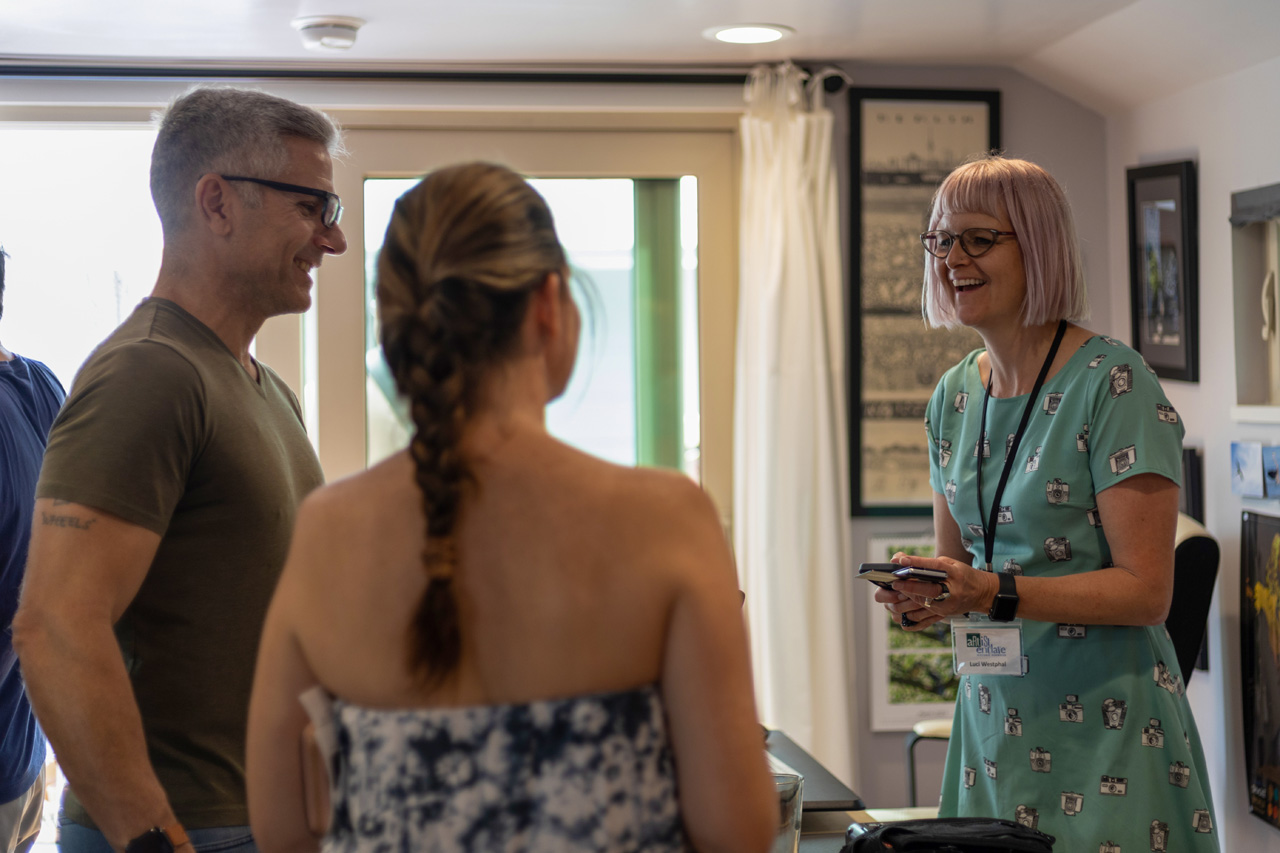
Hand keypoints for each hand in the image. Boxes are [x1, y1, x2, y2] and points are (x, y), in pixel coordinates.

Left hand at [874, 552, 996, 630]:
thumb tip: (903, 560)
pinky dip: (912, 610)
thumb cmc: (963, 575)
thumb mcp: (950, 563)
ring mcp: (949, 604)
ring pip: (924, 603)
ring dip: (908, 598)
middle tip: (894, 582)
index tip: (900, 561)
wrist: (982, 593)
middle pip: (928, 589)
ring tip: (895, 592)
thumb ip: (929, 563)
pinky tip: (903, 606)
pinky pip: (925, 614)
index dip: (916, 563)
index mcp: (955, 573)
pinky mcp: (944, 614)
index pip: (933, 567)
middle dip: (909, 586)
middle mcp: (952, 590)